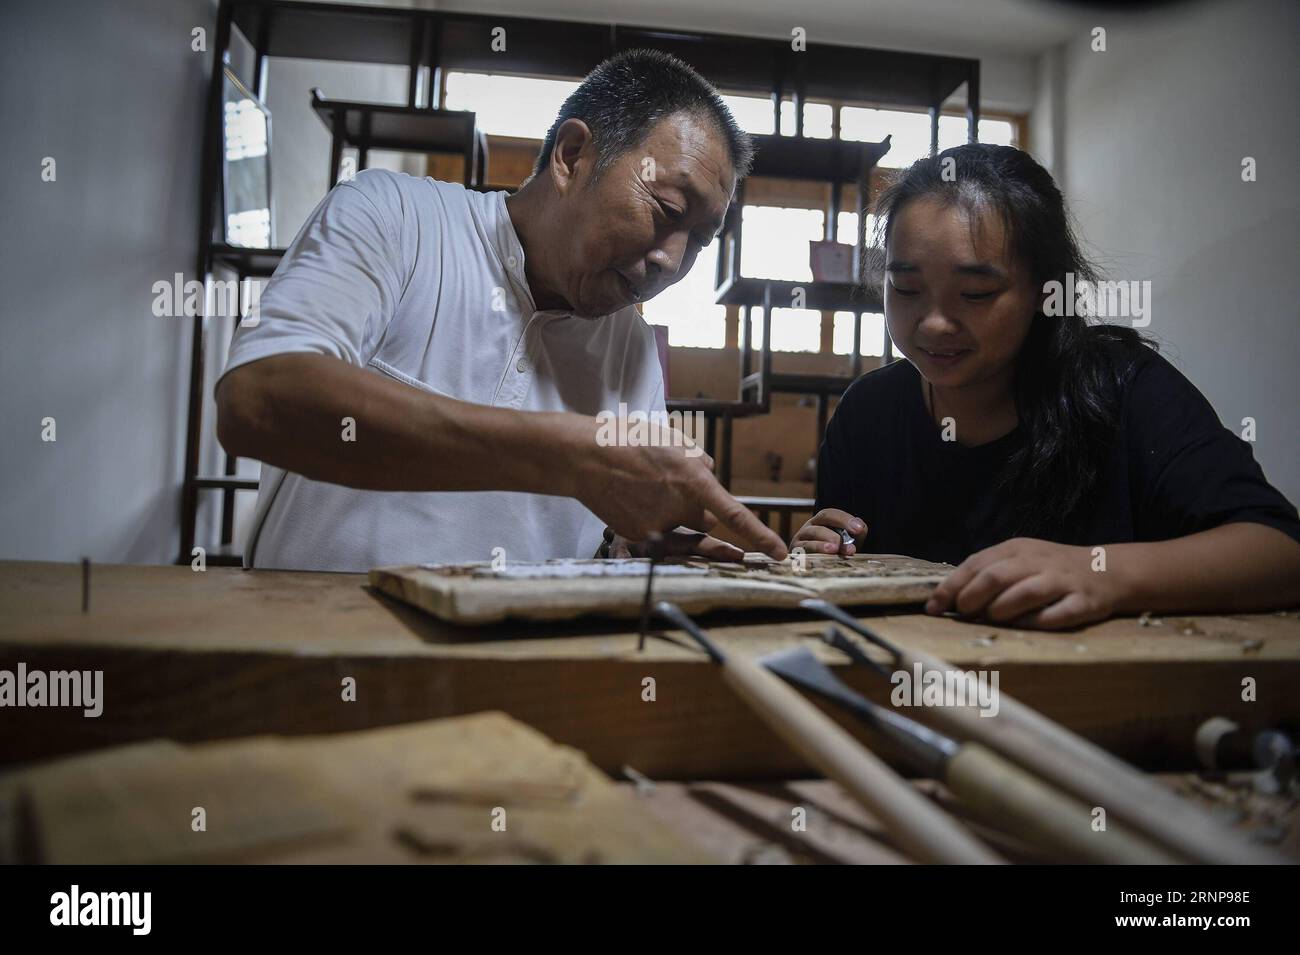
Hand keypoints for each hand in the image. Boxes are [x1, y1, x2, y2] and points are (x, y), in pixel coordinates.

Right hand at [566, 414, 787, 559]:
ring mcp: (659, 525)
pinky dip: (651, 519)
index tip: (780, 554)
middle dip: (697, 511)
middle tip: (670, 488)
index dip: (761, 536)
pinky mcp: (640, 536)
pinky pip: (659, 534)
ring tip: (648, 491)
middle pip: (705, 522)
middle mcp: (680, 507)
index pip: (735, 515)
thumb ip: (699, 461)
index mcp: (693, 480)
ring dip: (676, 517)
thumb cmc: (629, 441)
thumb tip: (711, 474)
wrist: (585, 457)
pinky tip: (632, 498)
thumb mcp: (673, 440)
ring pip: (683, 530)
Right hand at [792, 508, 867, 555]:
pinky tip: (822, 560)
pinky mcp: (795, 556)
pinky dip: (811, 556)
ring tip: (834, 550)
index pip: (829, 514)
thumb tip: (860, 527)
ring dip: (822, 544)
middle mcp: (808, 529)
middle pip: (818, 526)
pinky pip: (801, 555)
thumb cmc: (833, 555)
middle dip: (834, 534)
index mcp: (820, 522)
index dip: (844, 520)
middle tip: (848, 547)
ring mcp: (799, 542)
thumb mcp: (846, 543)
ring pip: (809, 539)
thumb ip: (856, 535)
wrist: (817, 572)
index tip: (859, 529)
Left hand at [926, 537, 1121, 629]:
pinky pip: (1058, 614)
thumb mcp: (1019, 561)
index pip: (976, 564)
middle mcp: (1038, 562)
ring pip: (1025, 593)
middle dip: (972, 598)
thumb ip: (989, 575)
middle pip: (996, 577)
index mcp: (1017, 549)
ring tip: (992, 619)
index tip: (933, 607)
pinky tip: (1023, 627)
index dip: (951, 587)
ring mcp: (1062, 581)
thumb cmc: (1051, 569)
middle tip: (964, 614)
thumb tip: (952, 601)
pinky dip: (1037, 623)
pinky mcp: (1084, 602)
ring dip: (1001, 610)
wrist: (1108, 569)